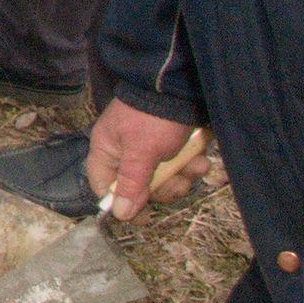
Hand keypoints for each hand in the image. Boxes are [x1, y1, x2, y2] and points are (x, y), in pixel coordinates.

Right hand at [85, 100, 210, 219]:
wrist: (180, 87)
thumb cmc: (152, 119)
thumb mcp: (141, 153)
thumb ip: (131, 184)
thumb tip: (119, 215)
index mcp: (107, 151)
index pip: (104, 187)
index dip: (121, 202)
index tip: (144, 213)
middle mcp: (125, 152)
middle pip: (139, 188)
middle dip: (164, 187)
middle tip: (178, 180)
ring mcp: (148, 149)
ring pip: (163, 178)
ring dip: (182, 175)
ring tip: (195, 163)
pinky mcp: (168, 146)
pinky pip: (177, 166)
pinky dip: (190, 164)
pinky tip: (199, 156)